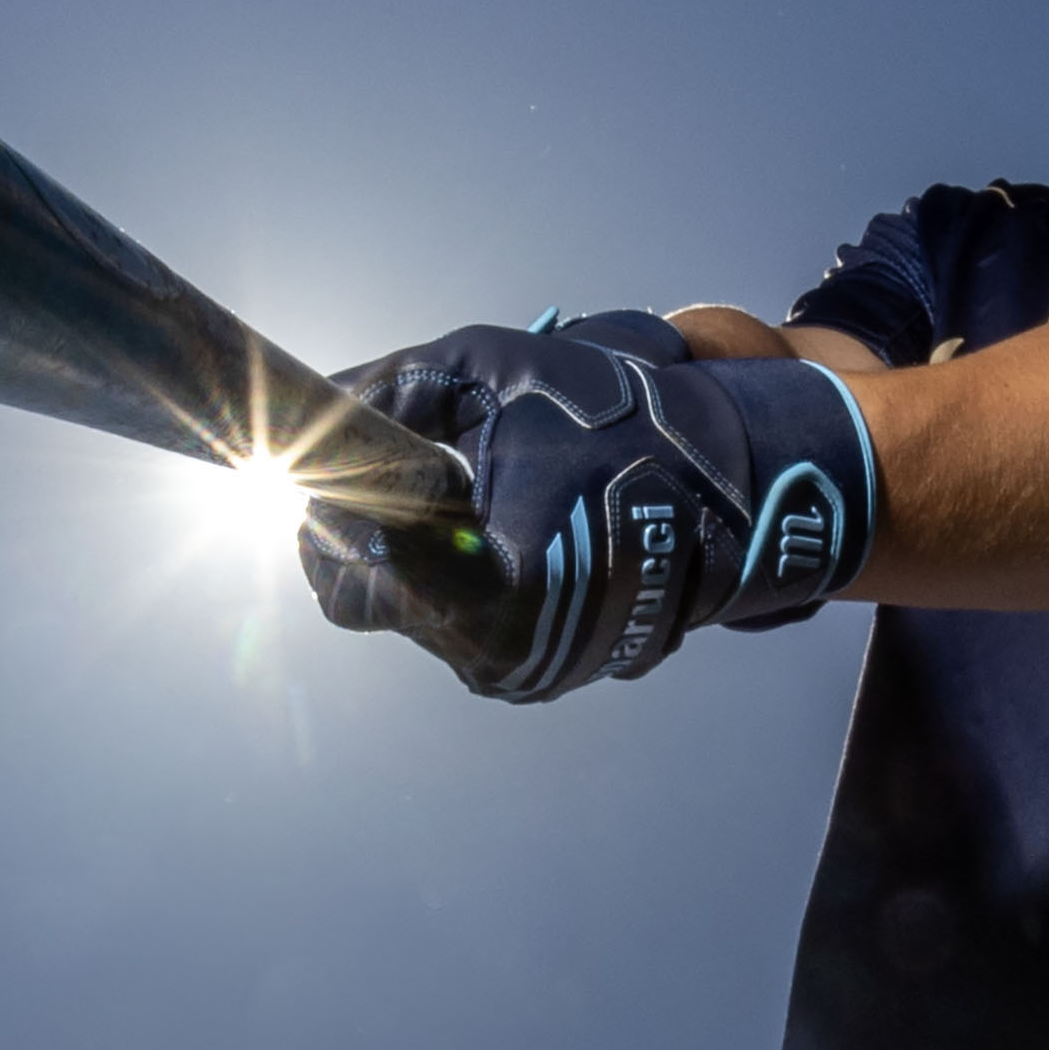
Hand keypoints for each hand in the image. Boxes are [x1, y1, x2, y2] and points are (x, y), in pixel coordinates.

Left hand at [297, 312, 877, 700]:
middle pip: (364, 600)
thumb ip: (391, 389)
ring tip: (452, 498)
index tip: (319, 471)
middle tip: (372, 480)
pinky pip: (454, 630)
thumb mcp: (493, 373)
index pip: (354, 568)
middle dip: (357, 535)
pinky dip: (450, 583)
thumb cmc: (614, 419)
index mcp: (491, 584)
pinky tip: (485, 533)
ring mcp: (519, 672)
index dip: (326, 511)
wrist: (735, 488)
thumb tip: (313, 403)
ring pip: (406, 617)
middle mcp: (498, 650)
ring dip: (406, 560)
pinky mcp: (535, 676)